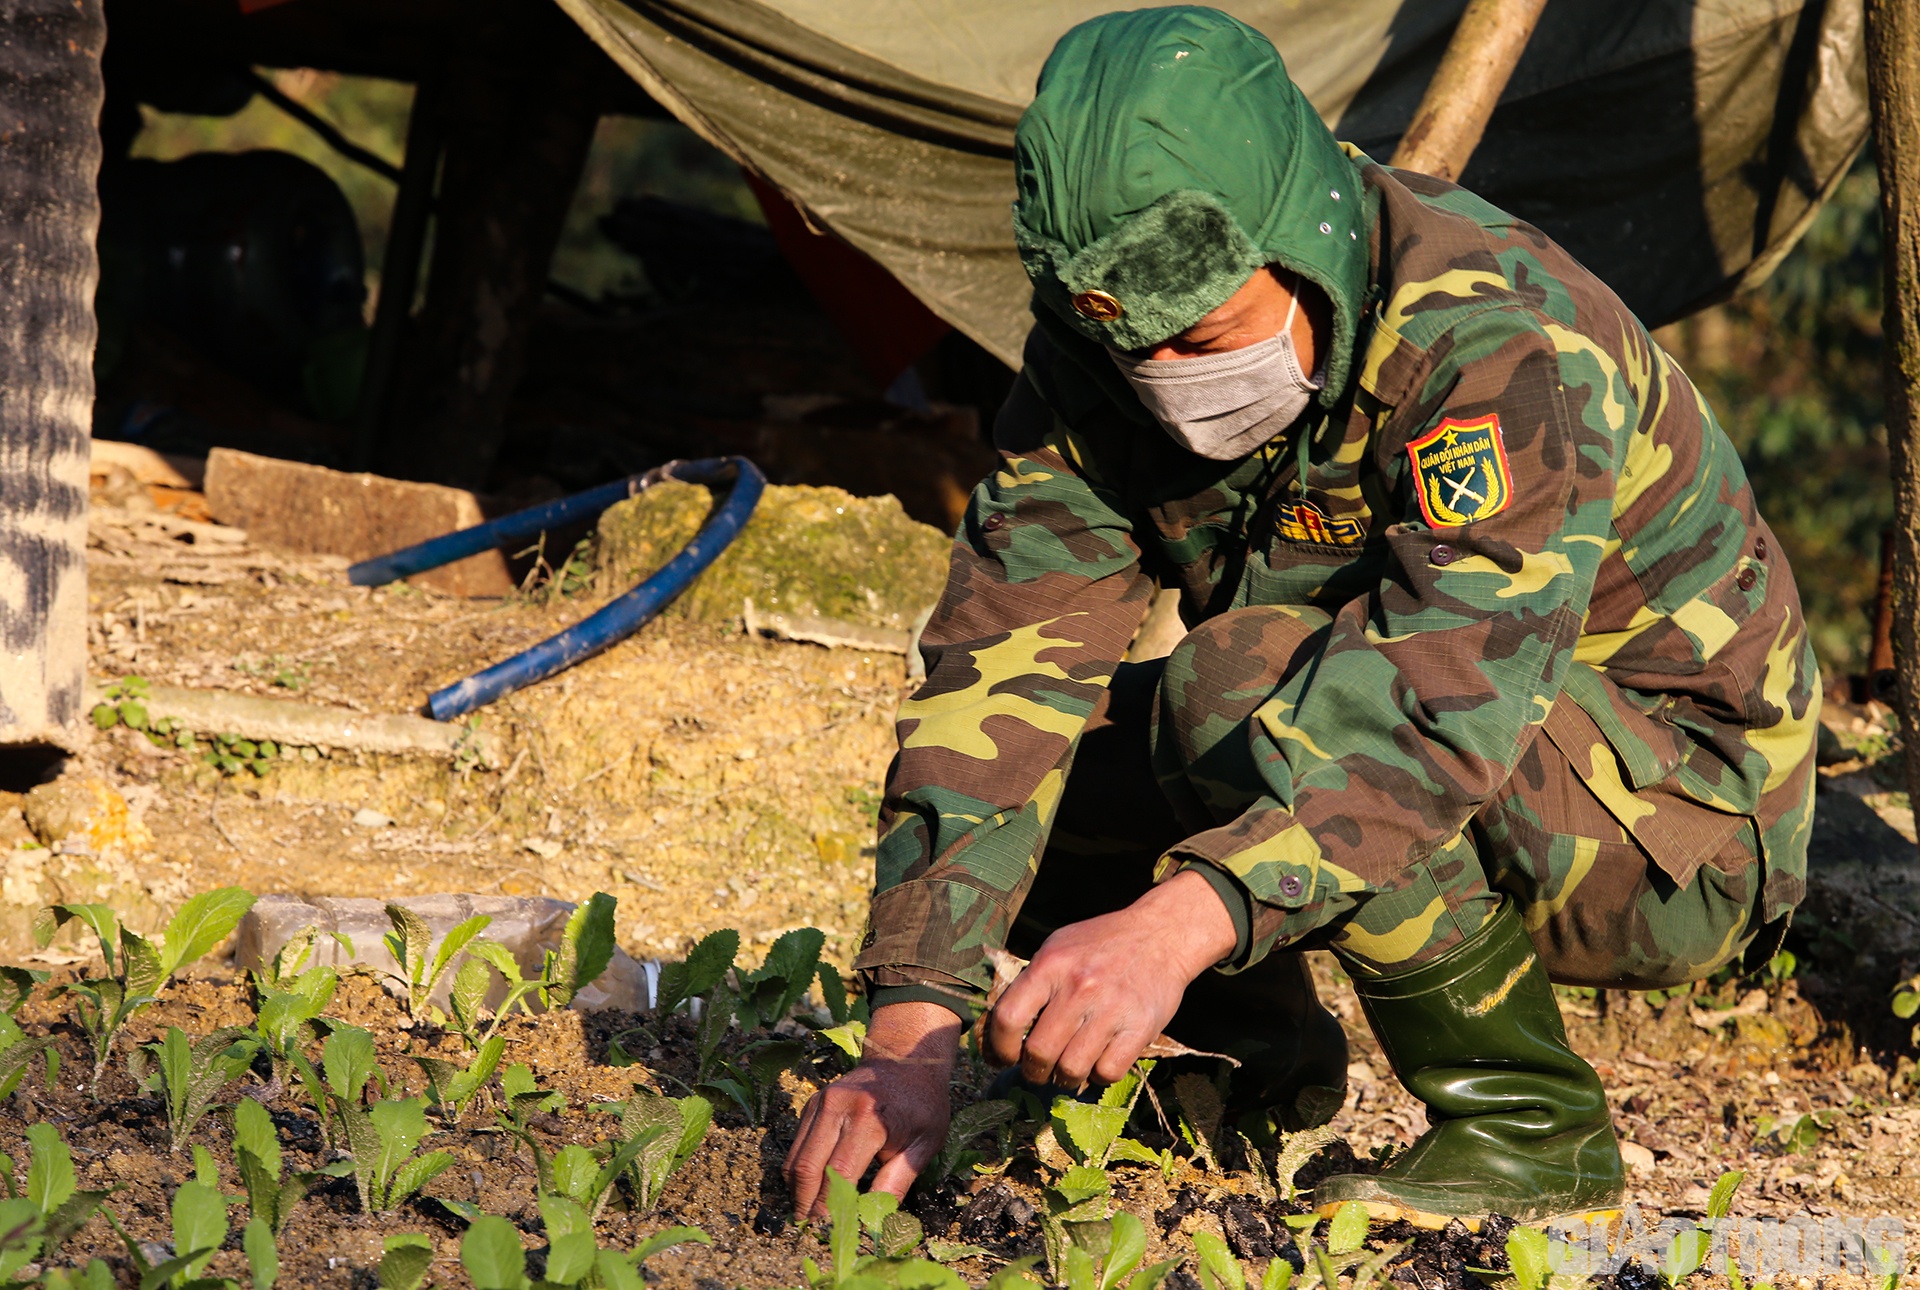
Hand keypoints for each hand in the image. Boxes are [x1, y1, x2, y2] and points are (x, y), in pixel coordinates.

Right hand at [784, 1001, 961, 1219]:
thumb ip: (897, 1181)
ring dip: (798, 1190)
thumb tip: (874, 1220)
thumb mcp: (924, 1143)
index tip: (831, 1231)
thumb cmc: (922, 1105)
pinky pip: (797, 1144)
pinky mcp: (812, 1104)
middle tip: (813, 1230)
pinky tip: (811, 1189)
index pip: (839, 1173)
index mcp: (869, 1118)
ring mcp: (821, 1103)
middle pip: (808, 1167)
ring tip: (808, 1215)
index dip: (831, 1206)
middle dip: (807, 1204)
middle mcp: (838, 1107)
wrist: (905, 1059)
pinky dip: (799, 1171)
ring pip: (795, 1157)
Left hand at [984, 869, 1237, 1089]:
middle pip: (1038, 1053)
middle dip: (1032, 1071)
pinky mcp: (1139, 1028)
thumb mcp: (1059, 946)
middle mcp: (1078, 987)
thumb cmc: (1102, 943)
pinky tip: (1098, 1062)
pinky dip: (1097, 1076)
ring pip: (1071, 1069)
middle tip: (1037, 1070)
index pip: (1008, 1018)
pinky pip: (1107, 1072)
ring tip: (1066, 1070)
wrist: (1161, 934)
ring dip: (1064, 1078)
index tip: (1001, 1058)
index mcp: (1051, 965)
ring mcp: (1111, 1009)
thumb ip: (1032, 981)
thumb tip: (999, 1026)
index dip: (997, 1047)